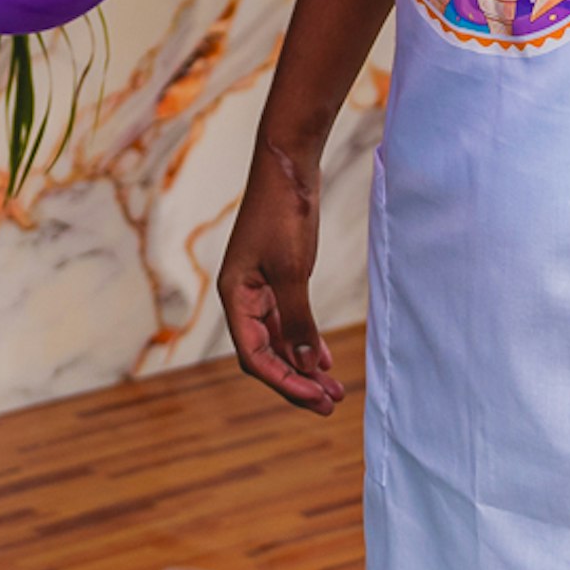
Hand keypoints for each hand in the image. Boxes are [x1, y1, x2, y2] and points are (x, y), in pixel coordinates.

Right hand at [219, 135, 345, 414]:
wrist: (288, 165)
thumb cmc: (283, 213)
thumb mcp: (292, 270)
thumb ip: (296, 319)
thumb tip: (304, 365)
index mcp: (235, 296)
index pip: (254, 355)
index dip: (284, 382)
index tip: (315, 398)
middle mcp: (243, 297)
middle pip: (266, 354)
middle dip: (296, 381)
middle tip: (329, 403)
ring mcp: (260, 288)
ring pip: (279, 340)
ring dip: (303, 366)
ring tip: (333, 390)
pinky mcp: (279, 277)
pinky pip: (289, 321)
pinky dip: (305, 342)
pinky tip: (324, 360)